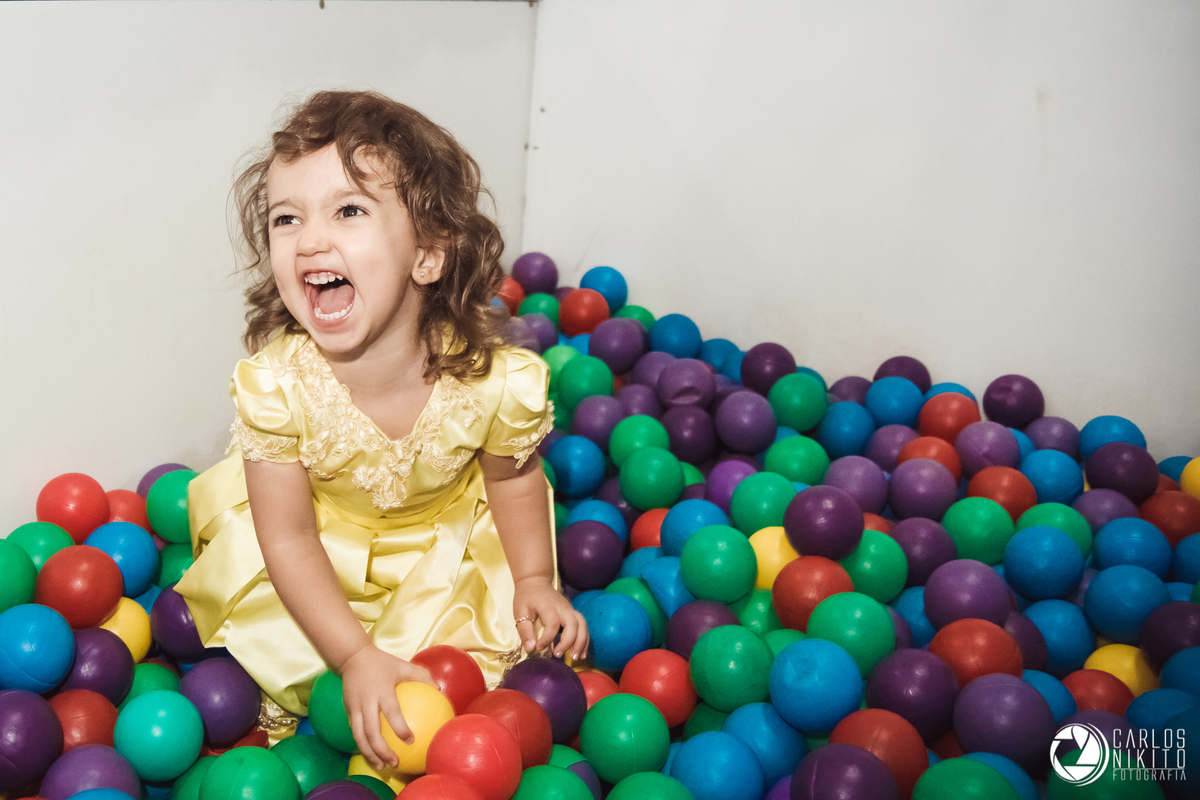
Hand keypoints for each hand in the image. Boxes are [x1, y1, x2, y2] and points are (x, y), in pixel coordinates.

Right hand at [338, 644, 436, 770]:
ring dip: (369, 754)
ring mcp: (355, 708)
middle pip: (372, 731)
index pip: (391, 712)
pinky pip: (355, 732)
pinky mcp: (348, 711)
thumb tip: (440, 689)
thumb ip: (422, 676)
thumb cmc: (382, 663)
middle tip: (394, 763)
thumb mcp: (403, 665)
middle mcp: (366, 701)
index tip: (410, 740)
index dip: (400, 727)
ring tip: (381, 767)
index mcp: (382, 690)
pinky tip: (372, 756)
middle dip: (382, 750)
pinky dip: (362, 746)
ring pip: (359, 737)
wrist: (352, 657)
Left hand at [514, 576, 589, 659]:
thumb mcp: (520, 612)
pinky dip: (585, 640)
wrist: (535, 582)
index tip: (538, 648)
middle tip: (559, 655)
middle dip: (569, 642)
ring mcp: (570, 609)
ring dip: (581, 642)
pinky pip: (583, 626)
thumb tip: (531, 648)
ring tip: (576, 658)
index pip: (553, 623)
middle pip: (573, 623)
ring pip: (582, 625)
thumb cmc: (526, 597)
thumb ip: (525, 630)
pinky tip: (581, 653)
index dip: (547, 638)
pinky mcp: (573, 613)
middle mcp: (562, 607)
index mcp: (548, 606)